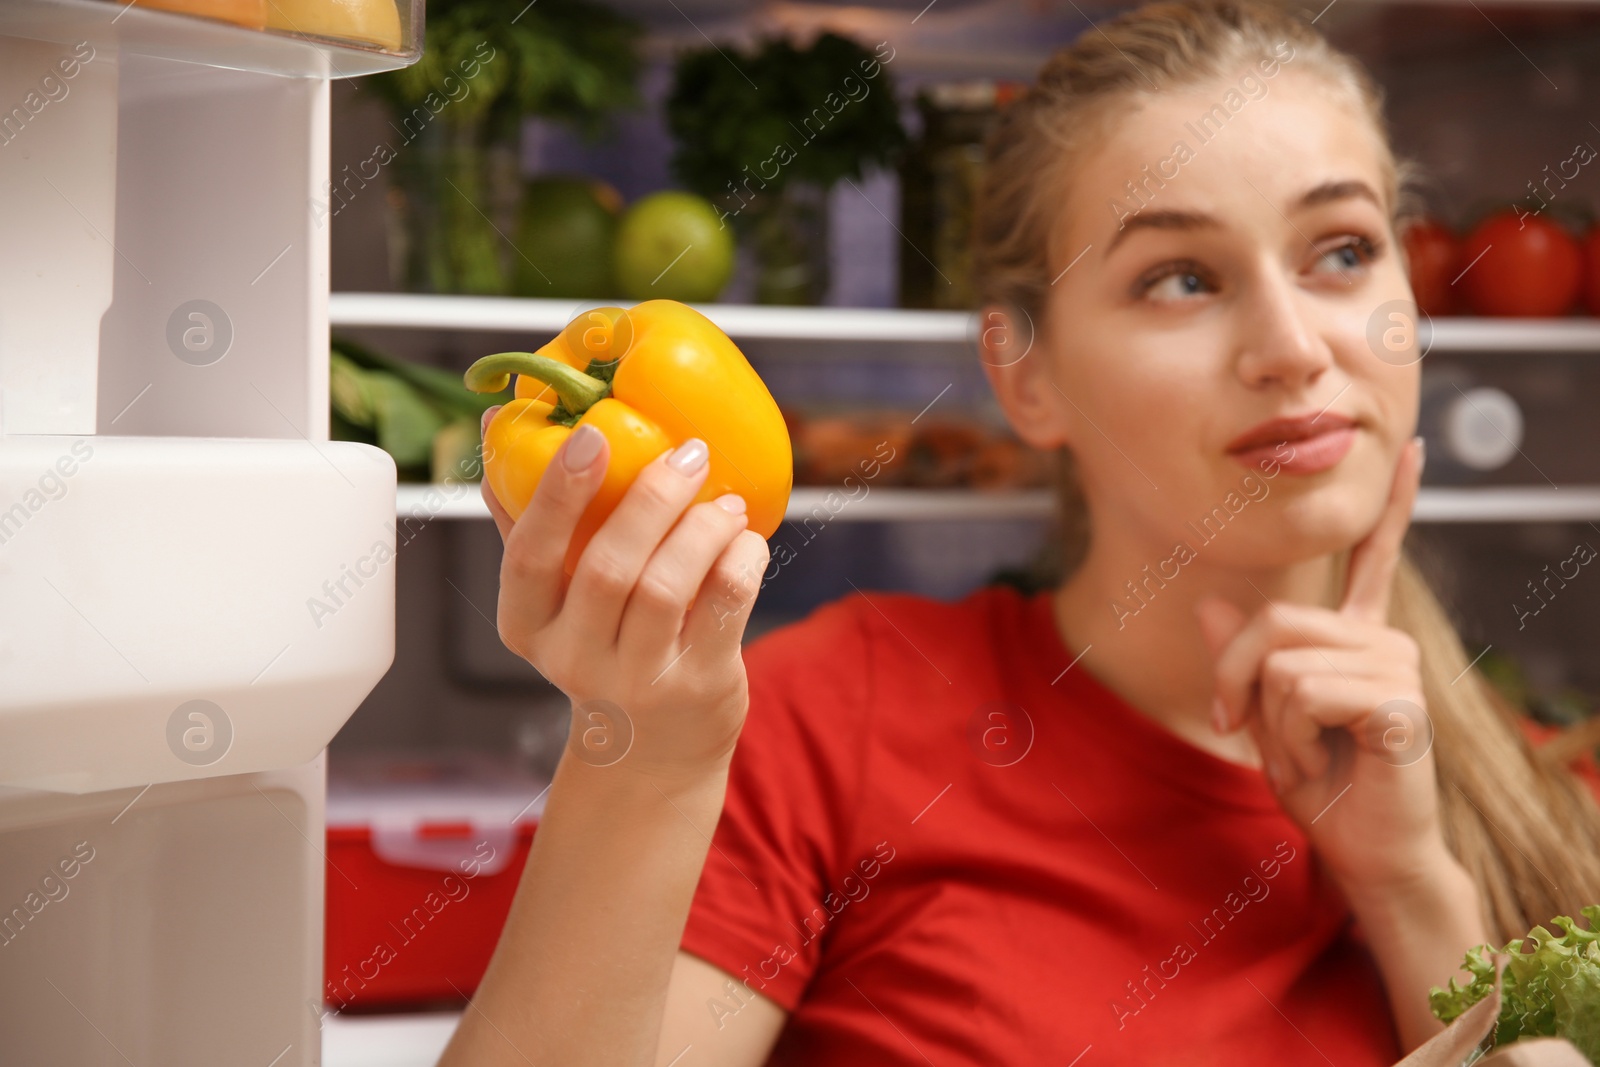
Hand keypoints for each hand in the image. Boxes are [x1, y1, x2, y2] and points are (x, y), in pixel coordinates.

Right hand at [480, 406, 771, 781]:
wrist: (652, 751)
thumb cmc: (601, 645)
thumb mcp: (553, 597)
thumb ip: (526, 517)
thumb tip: (497, 424)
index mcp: (526, 626)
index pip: (527, 556)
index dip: (558, 494)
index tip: (593, 434)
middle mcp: (574, 659)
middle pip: (607, 568)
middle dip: (651, 499)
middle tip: (689, 453)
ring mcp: (638, 681)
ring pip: (667, 587)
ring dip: (702, 528)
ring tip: (725, 502)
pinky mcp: (699, 686)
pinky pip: (723, 606)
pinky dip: (740, 559)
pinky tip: (744, 538)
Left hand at [1196, 438, 1443, 893]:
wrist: (1363, 849)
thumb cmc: (1322, 786)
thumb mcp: (1262, 719)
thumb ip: (1242, 665)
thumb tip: (1211, 606)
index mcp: (1356, 638)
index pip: (1374, 557)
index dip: (1393, 504)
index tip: (1410, 448)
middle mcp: (1383, 641)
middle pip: (1273, 621)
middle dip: (1232, 678)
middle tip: (1234, 724)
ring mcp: (1397, 666)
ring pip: (1283, 663)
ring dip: (1272, 722)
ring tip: (1308, 750)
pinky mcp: (1400, 701)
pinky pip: (1305, 693)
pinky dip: (1293, 736)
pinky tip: (1327, 758)